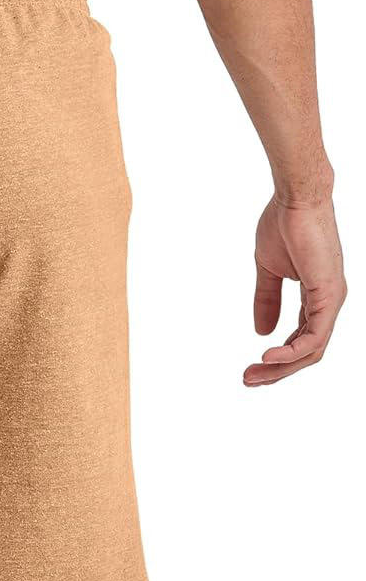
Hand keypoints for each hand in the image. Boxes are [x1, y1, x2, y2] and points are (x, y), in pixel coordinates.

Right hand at [245, 194, 345, 385]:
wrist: (296, 200)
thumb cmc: (284, 226)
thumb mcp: (269, 271)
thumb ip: (267, 300)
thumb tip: (260, 330)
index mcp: (318, 298)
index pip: (302, 340)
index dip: (278, 359)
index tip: (251, 368)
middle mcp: (329, 304)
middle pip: (307, 353)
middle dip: (277, 371)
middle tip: (248, 380)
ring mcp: (332, 301)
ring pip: (311, 350)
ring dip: (281, 367)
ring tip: (254, 374)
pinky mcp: (329, 295)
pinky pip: (314, 336)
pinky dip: (292, 351)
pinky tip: (268, 354)